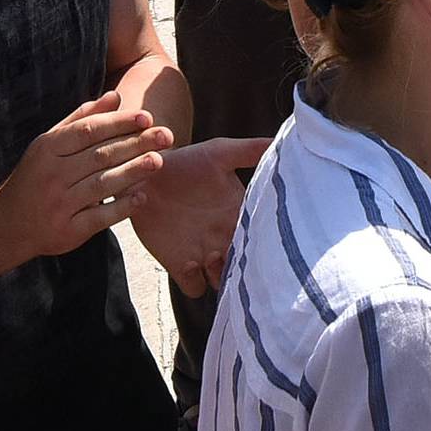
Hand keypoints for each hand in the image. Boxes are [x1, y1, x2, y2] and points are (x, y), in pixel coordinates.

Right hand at [0, 91, 167, 269]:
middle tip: (166, 135)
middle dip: (135, 144)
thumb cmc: (34, 177)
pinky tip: (141, 196)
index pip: (87, 131)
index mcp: (47, 149)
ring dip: (132, 172)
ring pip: (101, 185)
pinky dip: (121, 207)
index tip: (146, 117)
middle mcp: (52, 175)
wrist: (6, 223)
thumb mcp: (49, 144)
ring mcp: (59, 204)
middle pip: (99, 156)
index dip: (118, 123)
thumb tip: (114, 97)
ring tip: (159, 160)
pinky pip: (99, 217)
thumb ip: (80, 119)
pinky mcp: (68, 231)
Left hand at [131, 134, 270, 296]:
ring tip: (213, 255)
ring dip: (222, 277)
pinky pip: (194, 288)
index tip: (266, 242)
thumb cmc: (186, 163)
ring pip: (224, 283)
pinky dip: (195, 282)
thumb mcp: (220, 152)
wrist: (146, 174)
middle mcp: (225, 241)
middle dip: (248, 270)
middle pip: (247, 269)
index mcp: (239, 219)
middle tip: (236, 253)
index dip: (267, 248)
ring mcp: (203, 256)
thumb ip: (251, 150)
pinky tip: (190, 262)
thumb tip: (284, 142)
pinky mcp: (179, 264)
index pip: (264, 243)